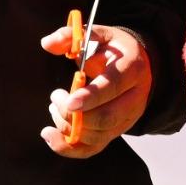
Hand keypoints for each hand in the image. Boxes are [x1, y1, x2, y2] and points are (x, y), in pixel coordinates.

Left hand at [36, 23, 153, 156]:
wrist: (138, 66)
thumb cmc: (114, 49)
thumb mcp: (98, 34)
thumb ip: (72, 36)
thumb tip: (47, 43)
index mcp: (132, 69)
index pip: (113, 87)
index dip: (91, 96)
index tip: (68, 101)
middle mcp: (135, 99)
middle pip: (106, 117)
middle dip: (74, 114)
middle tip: (55, 96)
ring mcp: (126, 120)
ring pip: (97, 136)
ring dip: (67, 126)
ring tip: (54, 106)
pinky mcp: (115, 133)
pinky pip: (92, 149)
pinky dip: (68, 148)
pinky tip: (49, 135)